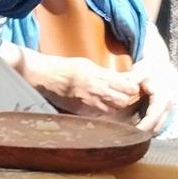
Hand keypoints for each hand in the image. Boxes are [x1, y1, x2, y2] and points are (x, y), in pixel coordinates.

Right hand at [19, 50, 145, 116]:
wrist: (45, 77)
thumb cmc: (65, 67)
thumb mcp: (88, 64)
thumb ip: (105, 73)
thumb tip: (121, 78)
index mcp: (99, 76)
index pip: (128, 86)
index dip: (133, 86)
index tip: (132, 84)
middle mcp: (97, 91)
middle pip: (124, 101)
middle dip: (127, 97)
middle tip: (124, 93)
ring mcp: (89, 103)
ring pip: (114, 110)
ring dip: (116, 106)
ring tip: (113, 100)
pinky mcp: (82, 111)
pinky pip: (100, 114)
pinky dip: (104, 111)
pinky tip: (100, 105)